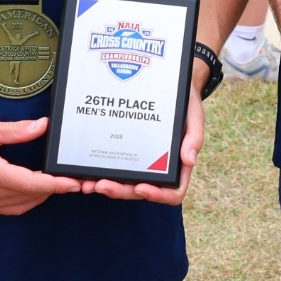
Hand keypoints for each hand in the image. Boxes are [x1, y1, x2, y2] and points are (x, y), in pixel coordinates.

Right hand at [0, 114, 80, 214]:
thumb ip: (17, 130)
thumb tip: (42, 127)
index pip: (30, 184)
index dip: (55, 185)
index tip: (73, 183)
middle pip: (27, 198)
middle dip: (51, 190)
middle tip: (68, 180)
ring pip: (18, 206)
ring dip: (37, 197)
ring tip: (53, 184)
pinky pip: (5, 208)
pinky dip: (21, 201)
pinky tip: (29, 189)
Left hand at [82, 79, 205, 204]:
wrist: (170, 85)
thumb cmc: (186, 103)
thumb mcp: (194, 115)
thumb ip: (194, 138)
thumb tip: (189, 161)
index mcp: (177, 164)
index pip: (172, 192)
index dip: (157, 195)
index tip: (141, 187)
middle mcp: (158, 167)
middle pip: (140, 190)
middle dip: (120, 191)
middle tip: (101, 185)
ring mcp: (141, 162)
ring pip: (125, 183)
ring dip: (107, 186)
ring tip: (88, 183)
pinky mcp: (126, 152)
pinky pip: (114, 166)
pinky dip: (100, 171)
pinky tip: (86, 170)